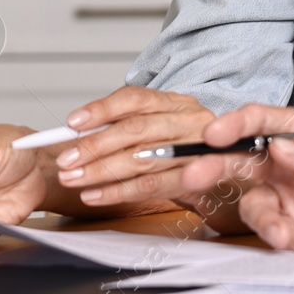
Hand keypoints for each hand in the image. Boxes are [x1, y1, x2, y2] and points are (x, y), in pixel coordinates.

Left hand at [52, 86, 213, 209]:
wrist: (227, 180)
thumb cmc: (185, 152)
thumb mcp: (162, 129)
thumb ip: (129, 126)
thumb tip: (80, 131)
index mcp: (179, 103)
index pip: (137, 98)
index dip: (102, 109)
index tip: (73, 122)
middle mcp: (191, 122)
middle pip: (137, 129)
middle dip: (96, 145)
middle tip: (66, 159)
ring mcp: (196, 151)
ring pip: (142, 158)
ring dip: (101, 171)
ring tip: (73, 178)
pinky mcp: (197, 180)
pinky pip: (151, 186)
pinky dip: (118, 192)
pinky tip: (94, 195)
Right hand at [181, 104, 293, 250]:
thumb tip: (280, 146)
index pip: (260, 121)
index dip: (233, 124)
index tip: (212, 133)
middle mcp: (286, 163)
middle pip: (238, 162)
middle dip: (212, 168)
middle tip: (192, 177)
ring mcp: (289, 195)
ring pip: (256, 209)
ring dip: (269, 225)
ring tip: (291, 234)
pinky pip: (284, 235)